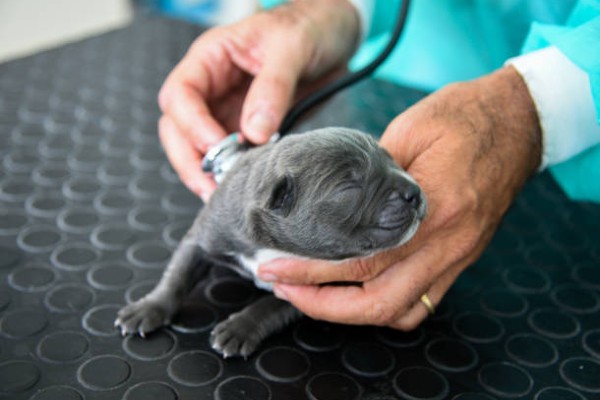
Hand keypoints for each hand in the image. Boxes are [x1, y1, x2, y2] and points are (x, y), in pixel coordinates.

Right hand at [157, 0, 359, 199]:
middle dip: (190, 159)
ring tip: (225, 195)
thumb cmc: (309, 27)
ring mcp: (228, 110)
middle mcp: (213, 86)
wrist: (336, 36)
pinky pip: (230, 154)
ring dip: (207, 172)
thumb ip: (273, 88)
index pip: (180, 94)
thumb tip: (255, 133)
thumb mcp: (292, 48)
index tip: (219, 148)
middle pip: (177, 127)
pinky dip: (231, 173)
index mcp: (212, 57)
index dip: (192, 125)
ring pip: (198, 146)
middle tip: (212, 187)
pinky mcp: (248, 129)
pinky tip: (241, 188)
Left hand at [258, 66, 541, 328]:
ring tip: (311, 295)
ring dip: (351, 313)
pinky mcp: (460, 259)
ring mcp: (457, 256)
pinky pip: (423, 303)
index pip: (362, 257)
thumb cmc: (463, 116)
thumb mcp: (408, 131)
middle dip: (321, 304)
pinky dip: (385, 309)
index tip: (274, 266)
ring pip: (401, 311)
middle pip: (379, 301)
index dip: (311, 270)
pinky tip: (357, 296)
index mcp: (433, 207)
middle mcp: (448, 242)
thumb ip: (372, 174)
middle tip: (282, 286)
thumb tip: (334, 202)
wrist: (518, 120)